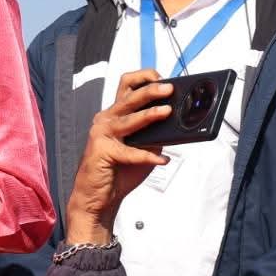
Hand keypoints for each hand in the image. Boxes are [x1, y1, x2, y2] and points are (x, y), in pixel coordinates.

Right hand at [63, 70, 172, 244]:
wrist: (98, 197)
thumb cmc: (118, 171)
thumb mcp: (142, 147)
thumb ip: (154, 134)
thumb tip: (177, 123)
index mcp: (114, 114)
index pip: (126, 86)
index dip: (144, 78)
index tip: (162, 79)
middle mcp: (106, 120)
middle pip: (128, 97)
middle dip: (150, 90)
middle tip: (169, 89)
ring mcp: (102, 135)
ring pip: (128, 119)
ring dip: (149, 115)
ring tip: (166, 112)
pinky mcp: (103, 152)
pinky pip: (130, 152)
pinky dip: (148, 157)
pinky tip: (162, 160)